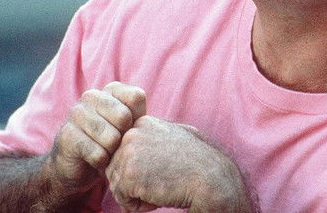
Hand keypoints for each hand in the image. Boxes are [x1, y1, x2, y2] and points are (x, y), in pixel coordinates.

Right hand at [45, 81, 146, 196]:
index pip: (136, 97)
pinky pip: (98, 154)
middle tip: (116, 143)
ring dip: (112, 152)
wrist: (78, 165)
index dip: (137, 119)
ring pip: (111, 138)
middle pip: (123, 117)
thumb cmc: (111, 142)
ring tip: (106, 151)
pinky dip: (101, 162)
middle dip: (124, 137)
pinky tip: (95, 159)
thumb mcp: (130, 127)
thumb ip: (141, 117)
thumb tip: (147, 121)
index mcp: (110, 89)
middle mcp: (91, 95)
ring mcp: (76, 113)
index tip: (128, 128)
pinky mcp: (67, 135)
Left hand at [106, 116, 253, 212]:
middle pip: (114, 167)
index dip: (139, 168)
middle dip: (133, 182)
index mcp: (142, 123)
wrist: (212, 178)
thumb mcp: (175, 136)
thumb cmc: (198, 161)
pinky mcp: (129, 174)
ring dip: (136, 194)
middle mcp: (132, 133)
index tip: (161, 170)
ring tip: (161, 189)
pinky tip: (159, 197)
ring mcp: (129, 152)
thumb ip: (152, 135)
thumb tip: (131, 141)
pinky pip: (122, 199)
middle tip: (160, 183)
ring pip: (117, 184)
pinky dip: (139, 206)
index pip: (122, 152)